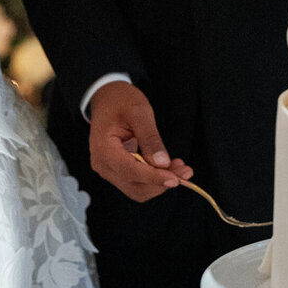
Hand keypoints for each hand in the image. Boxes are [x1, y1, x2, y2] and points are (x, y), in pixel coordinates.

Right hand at [89, 81, 193, 202]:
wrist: (108, 98)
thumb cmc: (120, 100)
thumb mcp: (139, 112)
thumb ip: (150, 138)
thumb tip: (162, 163)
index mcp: (103, 149)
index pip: (130, 171)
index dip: (154, 177)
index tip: (176, 178)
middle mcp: (103, 164)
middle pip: (135, 186)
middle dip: (161, 181)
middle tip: (185, 171)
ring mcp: (109, 169)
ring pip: (138, 189)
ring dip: (160, 183)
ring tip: (179, 168)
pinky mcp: (117, 170)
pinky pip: (137, 182)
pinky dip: (154, 179)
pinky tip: (168, 167)